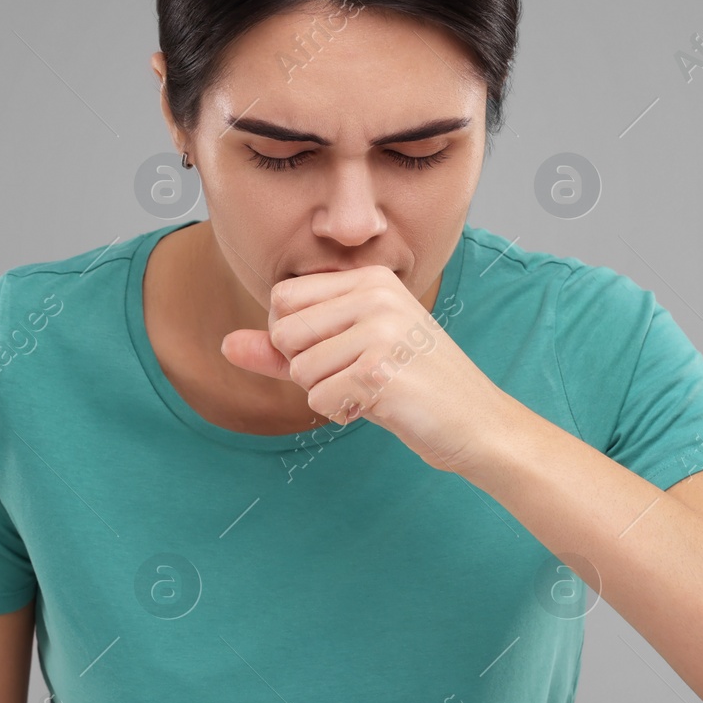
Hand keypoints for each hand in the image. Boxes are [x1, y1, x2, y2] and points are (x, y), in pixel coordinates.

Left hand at [220, 265, 504, 473]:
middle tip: (357, 376)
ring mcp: (380, 329)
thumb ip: (283, 350)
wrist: (476, 423)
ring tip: (373, 391)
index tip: (340, 353)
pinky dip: (342, 413)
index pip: (282, 299)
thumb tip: (226, 345)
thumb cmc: (411, 388)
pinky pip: (318, 399)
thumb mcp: (346, 357)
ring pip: (299, 370)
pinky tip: (382, 405)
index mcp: (369, 278)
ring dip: (327, 394)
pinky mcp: (380, 370)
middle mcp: (375, 293)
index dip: (294, 339)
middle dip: (307, 368)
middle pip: (284, 332)